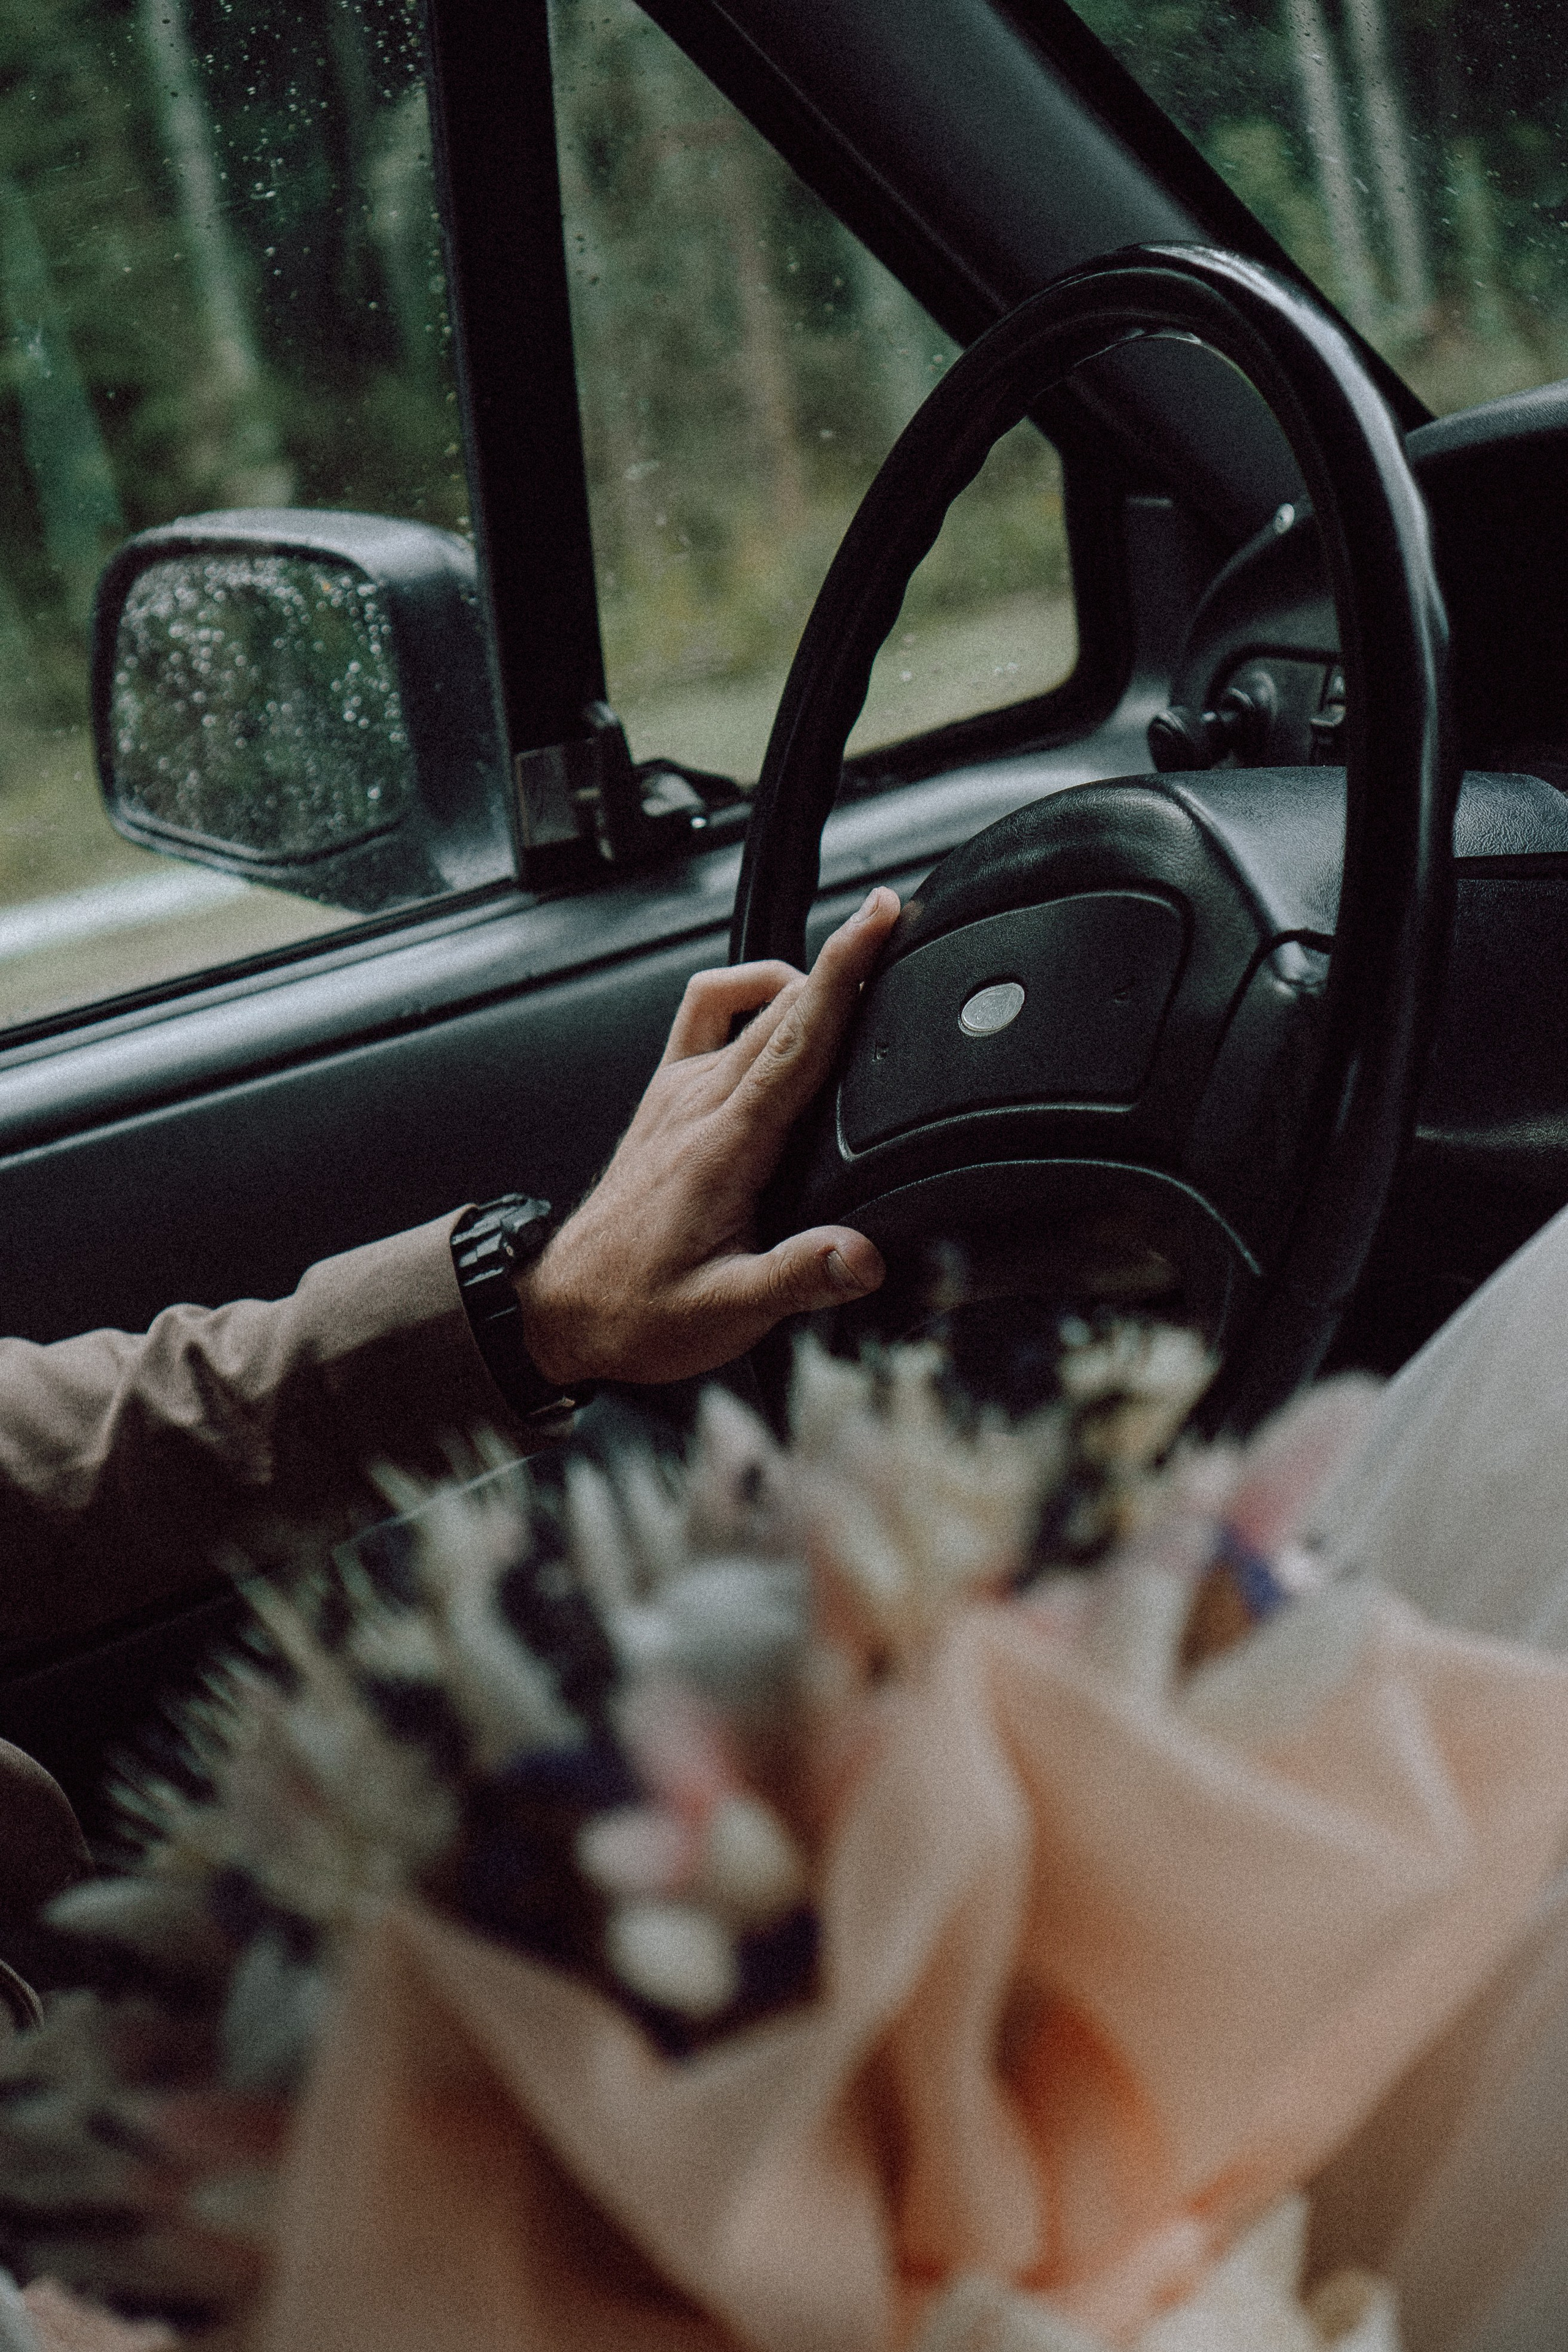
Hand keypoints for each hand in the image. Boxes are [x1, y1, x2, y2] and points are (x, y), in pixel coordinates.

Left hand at [516, 886, 900, 1384]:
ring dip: (800, 978)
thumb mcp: (726, 1311)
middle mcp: (699, 1103)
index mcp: (726, 1145)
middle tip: (895, 929)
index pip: (797, 1037)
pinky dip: (748, 996)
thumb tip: (861, 1257)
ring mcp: (678, 1092)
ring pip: (747, 1003)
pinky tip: (778, 1014)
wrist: (563, 1308)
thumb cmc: (639, 1310)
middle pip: (783, 1007)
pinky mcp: (666, 1096)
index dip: (843, 971)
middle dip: (842, 959)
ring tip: (852, 975)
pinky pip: (705, 1014)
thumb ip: (798, 1279)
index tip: (879, 918)